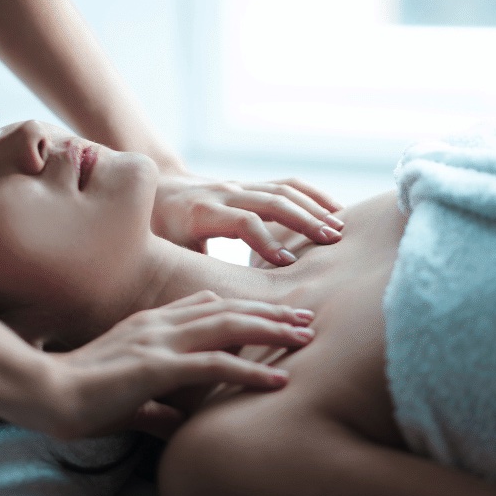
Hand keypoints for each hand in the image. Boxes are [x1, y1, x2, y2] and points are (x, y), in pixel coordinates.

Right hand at [37, 291, 315, 439]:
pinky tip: (278, 378)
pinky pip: (215, 364)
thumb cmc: (78, 398)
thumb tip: (175, 424)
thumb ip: (154, 407)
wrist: (45, 394)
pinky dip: (250, 371)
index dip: (242, 308)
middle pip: (226, 309)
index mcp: (149, 325)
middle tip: (305, 319)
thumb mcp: (126, 399)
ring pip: (228, 327)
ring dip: (271, 331)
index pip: (204, 305)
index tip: (273, 314)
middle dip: (269, 313)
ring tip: (305, 337)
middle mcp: (159, 324)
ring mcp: (159, 342)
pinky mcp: (158, 366)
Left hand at [150, 172, 345, 265]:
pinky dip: (313, 195)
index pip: (242, 221)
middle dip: (303, 221)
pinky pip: (286, 184)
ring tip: (340, 228)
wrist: (156, 191)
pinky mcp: (251, 186)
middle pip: (270, 201)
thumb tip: (209, 310)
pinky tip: (335, 210)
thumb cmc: (159, 233)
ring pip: (283, 189)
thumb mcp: (166, 253)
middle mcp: (223, 194)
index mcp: (201, 212)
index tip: (287, 263)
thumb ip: (188, 273)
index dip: (266, 240)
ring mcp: (240, 186)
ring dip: (314, 207)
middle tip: (331, 242)